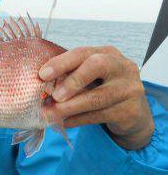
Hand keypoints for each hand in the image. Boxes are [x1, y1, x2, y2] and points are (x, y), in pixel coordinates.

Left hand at [39, 46, 153, 149]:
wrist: (132, 112)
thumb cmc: (102, 88)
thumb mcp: (89, 77)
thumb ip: (70, 75)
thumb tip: (42, 83)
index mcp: (107, 53)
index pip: (82, 53)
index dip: (61, 63)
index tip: (42, 75)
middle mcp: (122, 67)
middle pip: (96, 66)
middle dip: (72, 80)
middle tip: (54, 96)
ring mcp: (129, 88)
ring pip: (97, 97)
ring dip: (70, 107)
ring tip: (51, 113)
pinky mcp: (130, 110)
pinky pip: (99, 116)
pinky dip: (78, 120)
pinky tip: (64, 122)